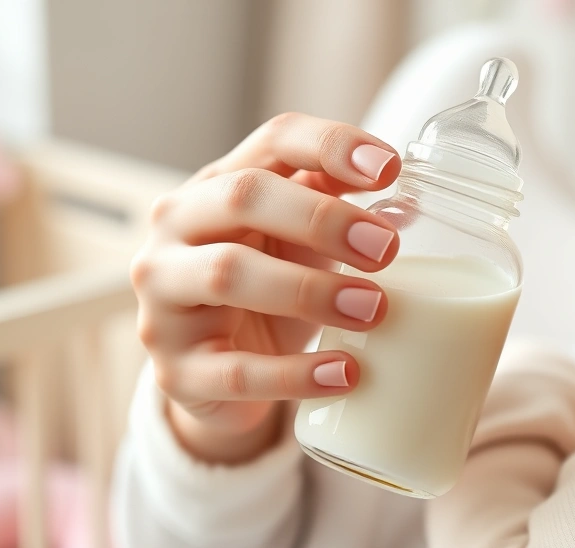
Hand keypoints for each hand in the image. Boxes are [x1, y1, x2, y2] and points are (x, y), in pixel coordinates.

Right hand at [130, 113, 400, 462]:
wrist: (212, 380)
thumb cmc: (262, 296)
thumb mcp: (297, 246)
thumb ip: (341, 217)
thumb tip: (409, 205)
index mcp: (218, 185)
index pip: (273, 140)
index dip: (332, 146)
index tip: (390, 168)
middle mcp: (178, 230)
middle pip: (243, 196)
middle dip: (322, 218)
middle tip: (386, 248)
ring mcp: (165, 298)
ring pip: (226, 275)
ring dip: (309, 290)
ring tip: (374, 309)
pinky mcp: (176, 371)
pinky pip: (235, 370)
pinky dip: (295, 374)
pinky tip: (345, 375)